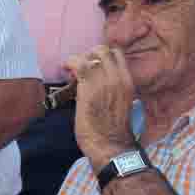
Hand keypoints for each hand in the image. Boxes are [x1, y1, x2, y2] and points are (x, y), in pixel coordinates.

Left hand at [64, 46, 137, 170]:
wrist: (111, 145)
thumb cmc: (114, 130)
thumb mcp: (121, 103)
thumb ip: (113, 88)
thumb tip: (99, 81)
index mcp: (128, 81)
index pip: (117, 54)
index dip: (103, 54)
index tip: (94, 63)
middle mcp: (117, 77)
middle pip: (103, 49)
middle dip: (90, 54)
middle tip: (82, 65)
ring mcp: (103, 81)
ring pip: (89, 54)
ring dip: (78, 59)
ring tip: (72, 68)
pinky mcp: (88, 87)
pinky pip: (77, 64)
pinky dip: (69, 63)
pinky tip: (66, 70)